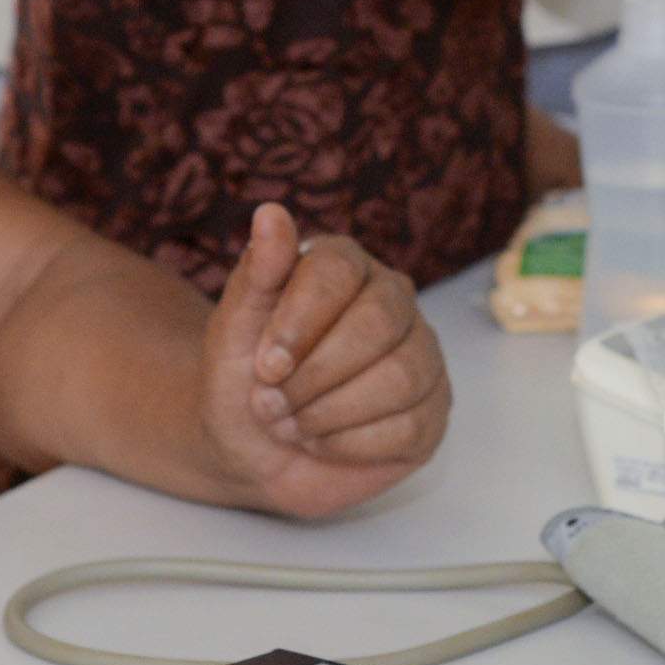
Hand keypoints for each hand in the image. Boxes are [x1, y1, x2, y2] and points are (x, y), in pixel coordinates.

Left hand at [199, 203, 448, 517]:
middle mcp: (393, 300)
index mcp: (344, 266)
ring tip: (291, 424)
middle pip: (379, 322)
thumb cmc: (243, 380)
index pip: (338, 271)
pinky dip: (350, 444)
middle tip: (271, 403)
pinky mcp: (432, 410)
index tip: (265, 366)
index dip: (299, 322)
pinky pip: (411, 426)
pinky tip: (323, 442)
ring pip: (401, 376)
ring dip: (330, 412)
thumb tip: (270, 214)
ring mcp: (421, 355)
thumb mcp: (232, 329)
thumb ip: (256, 273)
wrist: (251, 450)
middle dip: (316, 373)